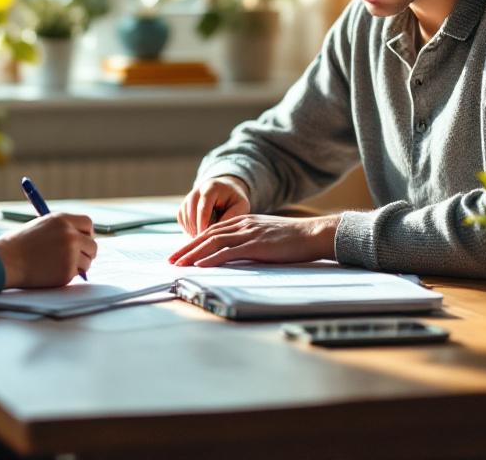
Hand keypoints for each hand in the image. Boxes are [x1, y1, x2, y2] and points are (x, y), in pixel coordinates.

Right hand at [0, 213, 97, 288]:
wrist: (5, 261)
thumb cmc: (18, 245)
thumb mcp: (41, 226)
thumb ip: (61, 230)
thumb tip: (80, 238)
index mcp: (62, 220)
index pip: (87, 223)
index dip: (87, 233)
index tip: (84, 240)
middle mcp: (70, 235)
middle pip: (92, 245)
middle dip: (87, 252)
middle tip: (78, 257)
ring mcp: (70, 254)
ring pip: (87, 262)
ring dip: (77, 266)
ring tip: (55, 265)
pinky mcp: (67, 271)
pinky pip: (76, 275)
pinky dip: (66, 275)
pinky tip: (49, 272)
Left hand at [168, 214, 339, 266]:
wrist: (314, 233)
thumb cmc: (294, 238)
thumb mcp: (266, 235)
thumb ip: (250, 240)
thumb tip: (236, 253)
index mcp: (244, 221)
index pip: (211, 230)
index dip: (194, 241)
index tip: (181, 252)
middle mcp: (243, 224)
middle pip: (207, 234)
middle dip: (186, 248)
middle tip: (171, 260)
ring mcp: (249, 233)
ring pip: (213, 242)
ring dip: (193, 254)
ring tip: (178, 264)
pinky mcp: (257, 245)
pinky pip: (229, 252)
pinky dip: (212, 258)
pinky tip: (200, 265)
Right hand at [177, 176, 250, 235]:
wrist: (226, 190)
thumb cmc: (235, 200)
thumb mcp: (240, 206)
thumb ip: (230, 217)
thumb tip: (216, 233)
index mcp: (212, 188)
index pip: (203, 208)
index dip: (203, 224)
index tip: (207, 238)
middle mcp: (197, 190)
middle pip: (191, 213)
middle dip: (197, 229)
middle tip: (206, 243)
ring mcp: (189, 197)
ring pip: (184, 216)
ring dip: (192, 230)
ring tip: (204, 240)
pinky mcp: (184, 205)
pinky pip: (181, 219)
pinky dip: (188, 229)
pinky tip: (199, 235)